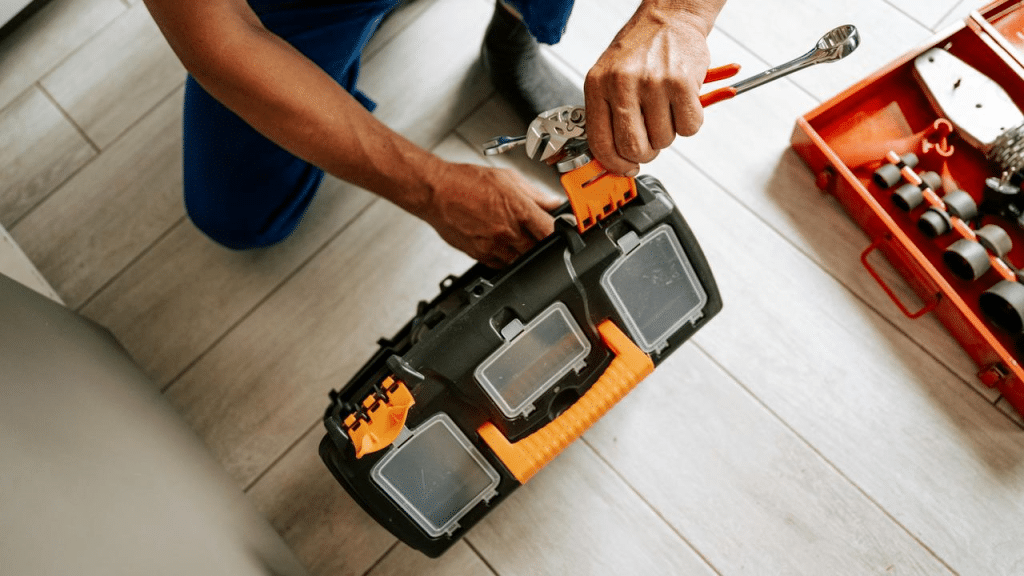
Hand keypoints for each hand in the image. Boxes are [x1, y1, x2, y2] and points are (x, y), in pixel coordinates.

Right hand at [422, 162, 561, 267]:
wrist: (436, 192)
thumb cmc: (466, 182)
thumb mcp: (507, 178)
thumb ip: (534, 193)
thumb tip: (554, 202)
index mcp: (518, 210)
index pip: (551, 231)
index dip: (561, 233)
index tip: (564, 232)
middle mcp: (507, 231)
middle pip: (538, 250)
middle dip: (542, 244)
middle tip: (538, 235)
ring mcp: (493, 246)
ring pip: (521, 261)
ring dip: (524, 252)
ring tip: (518, 238)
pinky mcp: (479, 255)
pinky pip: (501, 265)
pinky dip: (507, 258)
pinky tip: (503, 244)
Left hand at [584, 5, 712, 175]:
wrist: (669, 18)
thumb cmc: (639, 51)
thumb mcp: (608, 79)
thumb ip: (607, 117)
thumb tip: (612, 160)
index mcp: (598, 85)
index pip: (601, 142)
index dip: (614, 164)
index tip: (625, 168)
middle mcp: (622, 83)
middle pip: (634, 148)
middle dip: (645, 153)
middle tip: (650, 141)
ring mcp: (653, 83)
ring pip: (664, 141)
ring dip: (668, 133)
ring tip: (665, 108)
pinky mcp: (682, 84)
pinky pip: (689, 127)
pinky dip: (689, 122)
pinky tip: (681, 103)